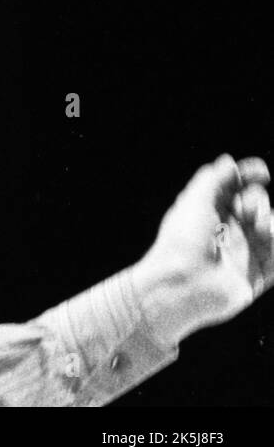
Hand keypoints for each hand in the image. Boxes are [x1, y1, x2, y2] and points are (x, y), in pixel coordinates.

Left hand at [132, 154, 273, 345]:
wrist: (183, 285)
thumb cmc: (182, 240)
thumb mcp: (195, 201)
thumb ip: (214, 179)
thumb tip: (229, 160)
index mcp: (208, 211)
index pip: (235, 187)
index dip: (250, 176)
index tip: (262, 172)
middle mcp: (227, 229)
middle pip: (256, 203)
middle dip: (257, 200)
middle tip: (248, 210)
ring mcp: (243, 252)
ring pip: (271, 227)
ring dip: (271, 221)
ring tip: (263, 226)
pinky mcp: (256, 275)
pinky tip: (271, 234)